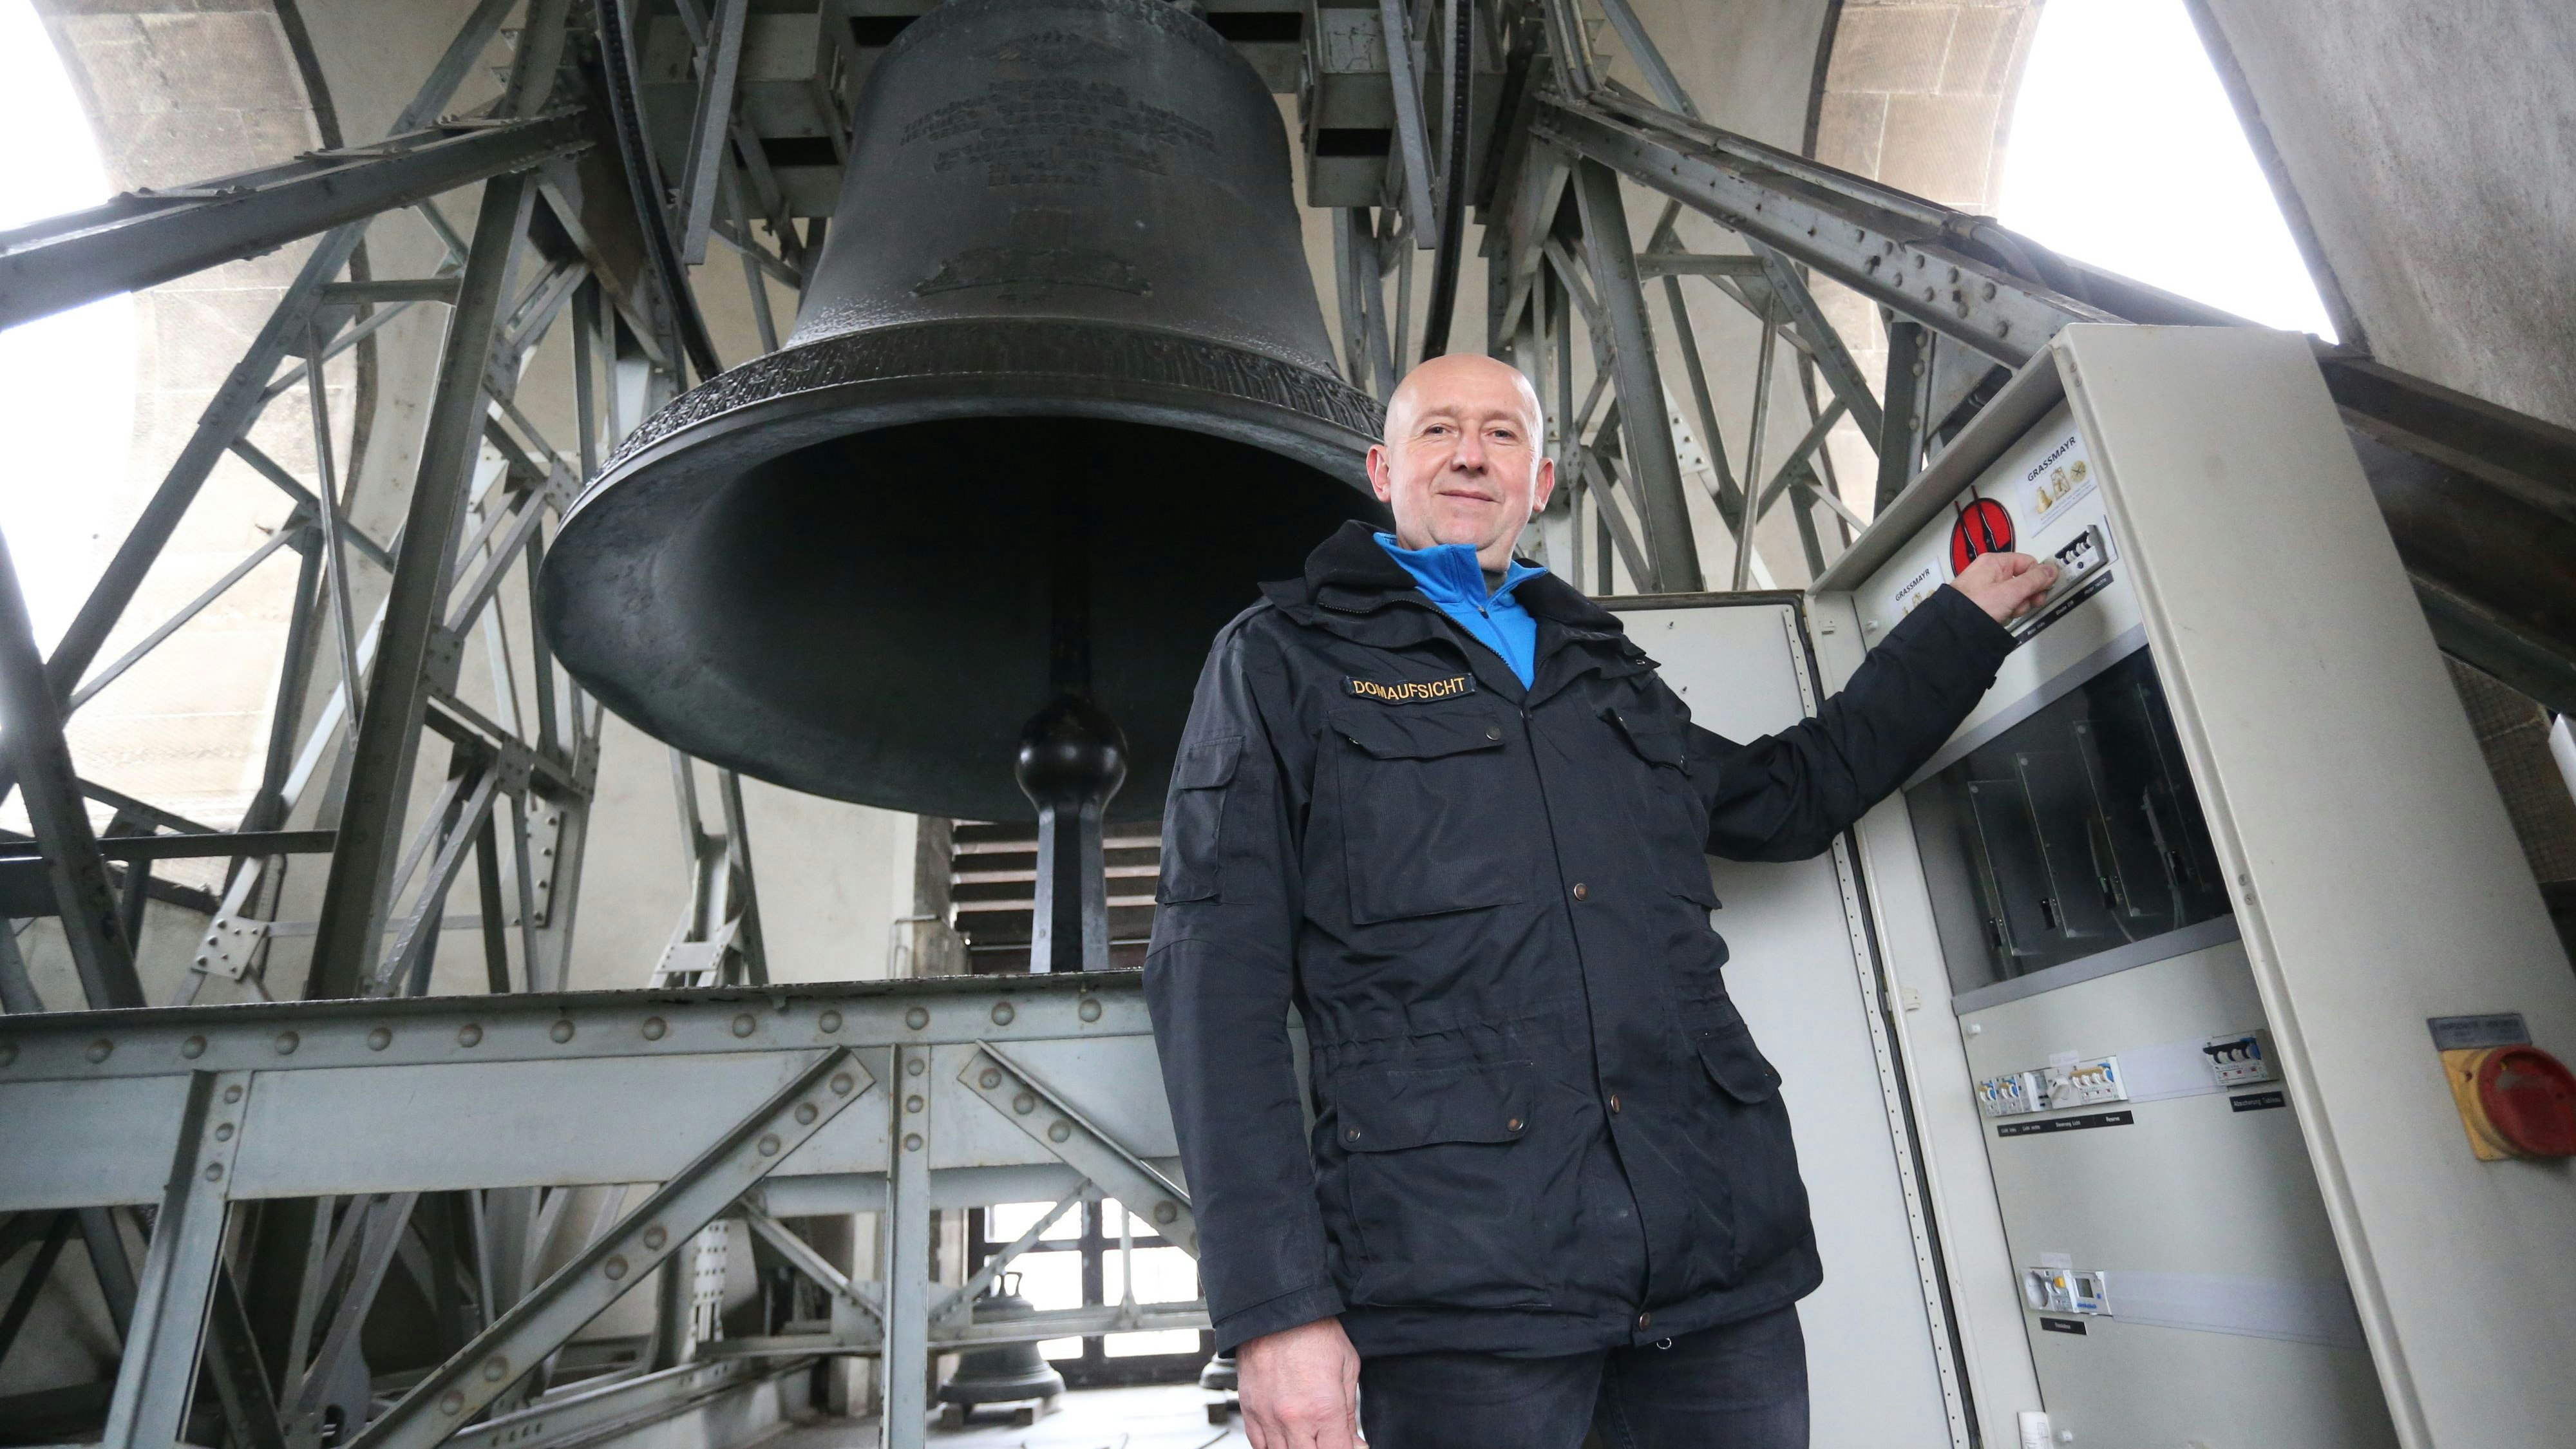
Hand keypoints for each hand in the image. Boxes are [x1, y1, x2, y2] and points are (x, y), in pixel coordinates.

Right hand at [1239, 1316, 1365, 1448]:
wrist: (1276, 1308)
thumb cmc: (1314, 1330)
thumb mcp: (1347, 1367)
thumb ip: (1349, 1412)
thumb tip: (1354, 1442)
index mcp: (1324, 1409)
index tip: (1351, 1445)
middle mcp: (1293, 1418)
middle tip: (1328, 1439)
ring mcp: (1268, 1416)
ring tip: (1309, 1438)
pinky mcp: (1250, 1410)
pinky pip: (1259, 1445)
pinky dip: (1273, 1448)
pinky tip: (1286, 1440)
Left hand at [1949, 550, 2058, 624]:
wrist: (1953, 629)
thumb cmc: (1978, 606)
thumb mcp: (2010, 592)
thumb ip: (2034, 581)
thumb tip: (2053, 570)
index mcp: (1995, 562)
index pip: (2028, 563)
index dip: (2038, 578)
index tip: (2040, 594)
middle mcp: (1990, 571)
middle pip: (2023, 579)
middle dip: (2026, 595)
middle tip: (2021, 606)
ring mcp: (1986, 587)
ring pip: (2015, 594)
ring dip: (2016, 605)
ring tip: (2006, 613)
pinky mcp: (1983, 602)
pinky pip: (2003, 603)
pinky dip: (2006, 611)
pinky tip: (2000, 617)